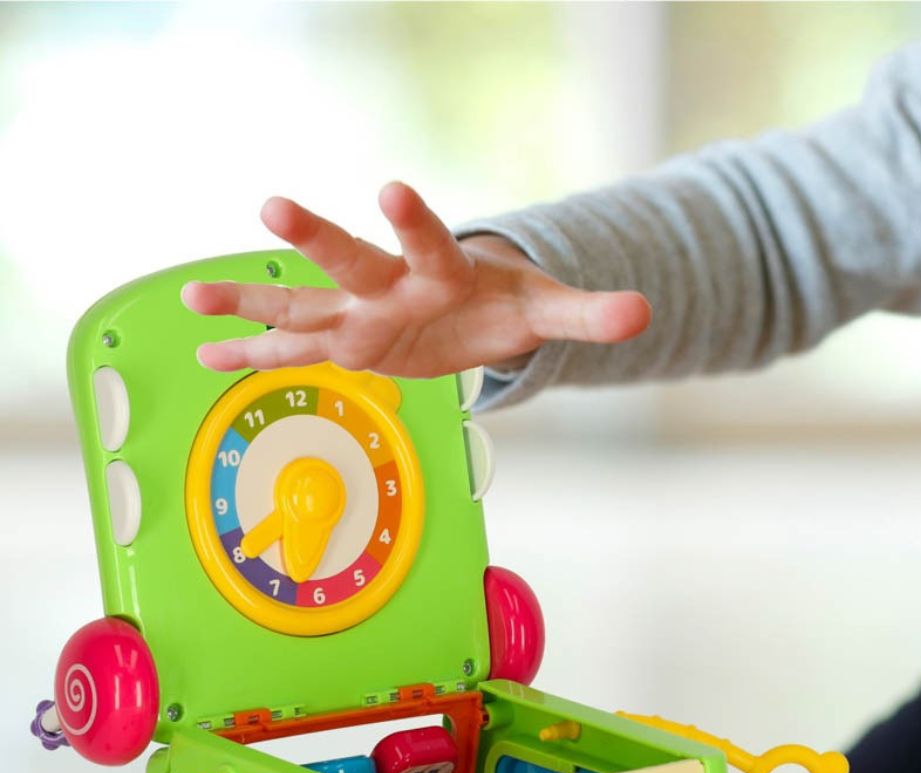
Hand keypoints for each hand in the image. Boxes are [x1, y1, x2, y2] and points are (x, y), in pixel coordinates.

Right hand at [182, 183, 651, 376]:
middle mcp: (392, 284)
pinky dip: (252, 350)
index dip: (415, 219)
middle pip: (352, 260)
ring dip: (252, 299)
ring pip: (302, 302)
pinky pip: (292, 344)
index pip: (433, 241)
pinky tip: (205, 354)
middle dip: (317, 237)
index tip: (392, 188)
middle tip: (273, 204)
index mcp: (444, 271)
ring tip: (195, 297)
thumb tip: (644, 314)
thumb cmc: (507, 304)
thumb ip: (588, 311)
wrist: (469, 302)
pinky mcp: (344, 336)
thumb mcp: (548, 312)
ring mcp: (360, 311)